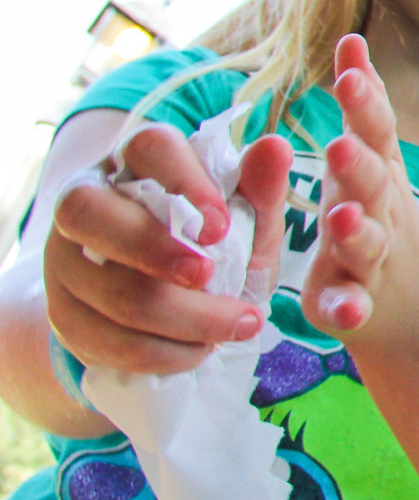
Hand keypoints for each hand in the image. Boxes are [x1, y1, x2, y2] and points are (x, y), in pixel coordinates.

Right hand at [45, 120, 292, 374]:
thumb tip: (276, 146)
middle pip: (86, 212)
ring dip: (181, 317)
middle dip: (151, 249)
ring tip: (237, 324)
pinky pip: (104, 339)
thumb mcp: (247, 218)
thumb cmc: (215, 245)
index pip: (146, 148)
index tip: (220, 227)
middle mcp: (85, 202)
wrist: (176, 304)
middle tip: (207, 276)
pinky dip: (162, 352)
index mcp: (136, 162)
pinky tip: (200, 350)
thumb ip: (260, 187)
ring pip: (105, 289)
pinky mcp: (62, 314)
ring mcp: (64, 261)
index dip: (182, 183)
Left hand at [305, 33, 418, 335]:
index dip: (365, 105)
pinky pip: (352, 307)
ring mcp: (373, 258)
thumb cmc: (377, 213)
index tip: (348, 74)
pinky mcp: (354, 303)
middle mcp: (382, 211)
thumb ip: (363, 104)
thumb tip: (352, 37)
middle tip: (339, 146)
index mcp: (379, 172)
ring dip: (356, 232)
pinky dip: (349, 309)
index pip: (376, 133)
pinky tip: (344, 310)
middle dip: (359, 167)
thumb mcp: (373, 157)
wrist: (410, 304)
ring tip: (339, 218)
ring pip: (367, 244)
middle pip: (374, 186)